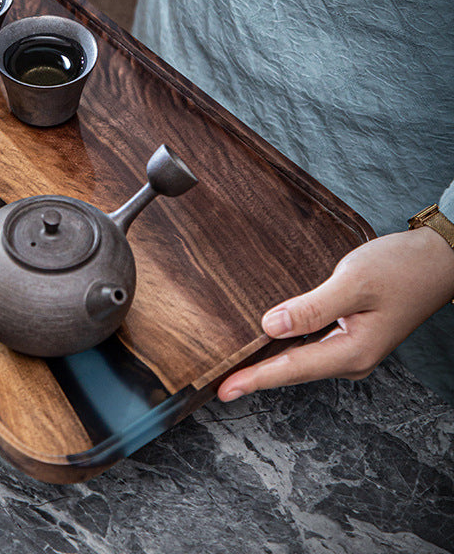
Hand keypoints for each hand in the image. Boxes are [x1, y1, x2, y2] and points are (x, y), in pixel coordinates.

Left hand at [217, 227, 453, 400]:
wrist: (437, 261)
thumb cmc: (401, 269)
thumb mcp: (353, 282)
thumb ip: (312, 307)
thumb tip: (271, 326)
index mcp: (352, 352)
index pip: (292, 369)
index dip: (255, 379)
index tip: (224, 390)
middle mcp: (350, 358)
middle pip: (292, 370)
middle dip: (256, 377)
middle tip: (218, 384)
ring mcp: (350, 349)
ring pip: (299, 359)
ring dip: (267, 363)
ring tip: (233, 368)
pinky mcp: (349, 336)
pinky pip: (309, 346)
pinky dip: (285, 346)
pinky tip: (266, 341)